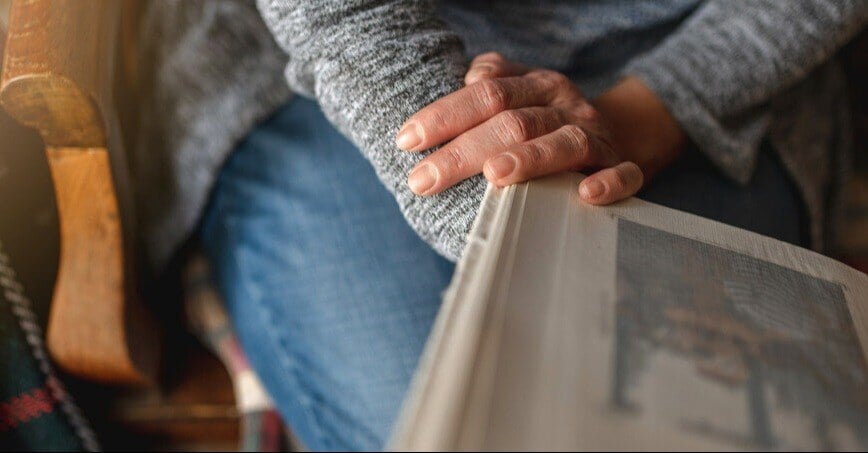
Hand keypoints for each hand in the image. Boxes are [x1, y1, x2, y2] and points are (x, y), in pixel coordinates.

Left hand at [396, 52, 684, 204]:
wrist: (621, 131)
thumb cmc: (548, 120)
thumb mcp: (521, 93)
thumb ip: (492, 82)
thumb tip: (468, 78)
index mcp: (536, 86)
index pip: (486, 95)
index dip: (445, 115)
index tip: (407, 141)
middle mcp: (565, 106)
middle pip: (513, 123)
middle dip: (464, 151)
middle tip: (424, 179)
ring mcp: (596, 136)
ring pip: (563, 144)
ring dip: (528, 159)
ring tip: (493, 175)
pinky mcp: (621, 166)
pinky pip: (622, 174)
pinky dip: (608, 183)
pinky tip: (584, 194)